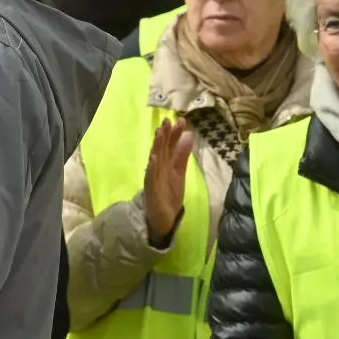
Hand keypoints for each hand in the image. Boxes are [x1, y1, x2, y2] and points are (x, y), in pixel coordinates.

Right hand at [143, 119, 194, 245]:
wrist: (164, 218)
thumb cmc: (169, 195)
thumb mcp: (179, 172)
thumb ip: (182, 155)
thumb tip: (189, 135)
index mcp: (165, 164)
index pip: (170, 145)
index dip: (175, 133)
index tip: (182, 120)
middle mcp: (158, 168)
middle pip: (162, 149)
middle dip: (165, 135)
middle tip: (167, 121)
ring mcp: (153, 178)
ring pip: (155, 160)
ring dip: (157, 146)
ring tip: (160, 133)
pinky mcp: (151, 190)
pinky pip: (150, 177)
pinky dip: (151, 168)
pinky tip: (153, 158)